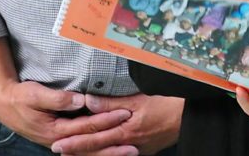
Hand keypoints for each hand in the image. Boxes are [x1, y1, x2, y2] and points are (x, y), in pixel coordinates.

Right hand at [0, 79, 131, 150]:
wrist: (4, 104)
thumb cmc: (20, 97)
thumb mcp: (36, 94)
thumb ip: (59, 98)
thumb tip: (81, 99)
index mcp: (54, 130)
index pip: (86, 126)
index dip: (106, 120)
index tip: (124, 114)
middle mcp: (58, 140)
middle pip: (90, 145)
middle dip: (113, 146)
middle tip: (133, 145)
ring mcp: (60, 142)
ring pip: (88, 151)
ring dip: (108, 153)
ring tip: (128, 153)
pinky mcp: (61, 140)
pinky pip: (83, 149)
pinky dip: (97, 151)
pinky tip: (110, 151)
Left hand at [51, 94, 182, 155]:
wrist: (190, 116)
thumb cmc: (168, 103)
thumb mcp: (140, 99)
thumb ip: (113, 103)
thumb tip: (89, 101)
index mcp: (126, 130)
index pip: (94, 137)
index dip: (75, 141)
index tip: (58, 143)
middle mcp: (129, 144)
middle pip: (98, 150)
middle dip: (77, 151)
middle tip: (59, 151)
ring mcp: (138, 149)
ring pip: (109, 154)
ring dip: (91, 154)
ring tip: (75, 154)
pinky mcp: (145, 150)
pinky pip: (122, 154)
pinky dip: (108, 154)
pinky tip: (104, 152)